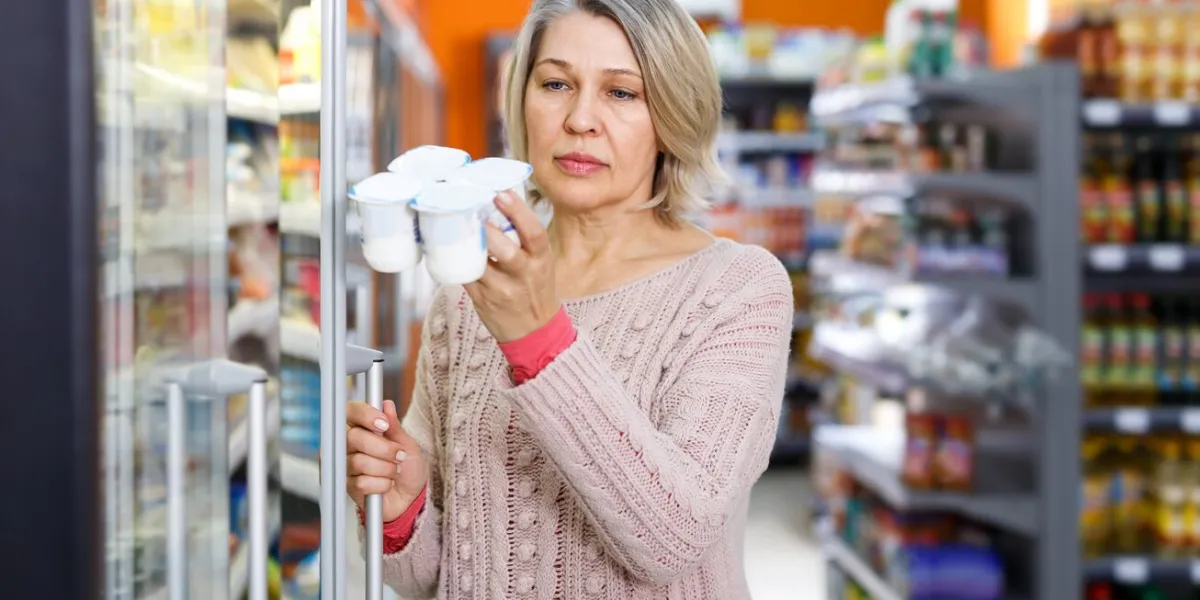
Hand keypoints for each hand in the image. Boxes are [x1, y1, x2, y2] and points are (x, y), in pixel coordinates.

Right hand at [346, 400, 428, 522]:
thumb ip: (394, 426)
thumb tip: (386, 405)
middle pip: (354, 438)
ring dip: (385, 469)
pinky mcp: (347, 487)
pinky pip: (361, 482)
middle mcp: (346, 445)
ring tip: (394, 472)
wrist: (410, 497)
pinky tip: (385, 485)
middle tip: (399, 455)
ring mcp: (344, 466)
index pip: (350, 412)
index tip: (383, 424)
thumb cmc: (407, 467)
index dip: (365, 415)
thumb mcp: (406, 444)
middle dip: (383, 448)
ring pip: (359, 462)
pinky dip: (381, 484)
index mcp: (359, 427)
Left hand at [464, 190, 560, 342]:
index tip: (501, 194)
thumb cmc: (535, 288)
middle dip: (487, 230)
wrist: (535, 332)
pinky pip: (466, 275)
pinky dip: (456, 259)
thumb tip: (494, 203)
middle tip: (472, 210)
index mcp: (541, 260)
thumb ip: (523, 238)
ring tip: (455, 224)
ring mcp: (501, 290)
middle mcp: (524, 275)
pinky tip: (448, 245)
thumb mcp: (540, 262)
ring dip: (467, 243)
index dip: (518, 212)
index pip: (534, 233)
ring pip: (480, 264)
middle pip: (506, 251)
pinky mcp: (482, 300)